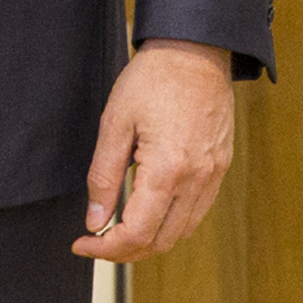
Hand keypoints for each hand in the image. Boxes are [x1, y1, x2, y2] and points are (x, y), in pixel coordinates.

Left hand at [72, 39, 234, 261]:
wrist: (195, 50)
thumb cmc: (152, 79)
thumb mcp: (114, 123)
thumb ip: (103, 176)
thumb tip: (95, 220)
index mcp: (168, 170)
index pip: (136, 233)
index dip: (105, 248)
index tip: (82, 243)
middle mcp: (197, 180)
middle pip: (161, 242)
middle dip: (124, 251)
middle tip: (95, 241)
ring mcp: (213, 176)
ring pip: (182, 233)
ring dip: (149, 241)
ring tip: (118, 231)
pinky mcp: (220, 169)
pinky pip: (197, 213)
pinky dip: (171, 223)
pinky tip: (148, 212)